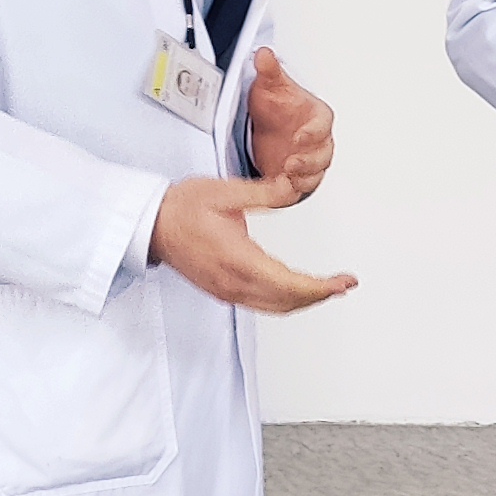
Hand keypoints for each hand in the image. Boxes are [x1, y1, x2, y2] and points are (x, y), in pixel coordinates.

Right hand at [149, 173, 354, 311]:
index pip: (290, 284)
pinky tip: (298, 292)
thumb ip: (265, 193)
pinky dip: (286, 301)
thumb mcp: (224, 192)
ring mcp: (227, 290)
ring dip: (305, 301)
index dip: (321, 287)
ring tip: (329, 289)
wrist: (151, 226)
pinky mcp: (224, 291)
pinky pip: (262, 305)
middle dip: (320, 295)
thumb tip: (295, 187)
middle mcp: (233, 282)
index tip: (343, 282)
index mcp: (238, 258)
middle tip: (345, 284)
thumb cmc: (181, 209)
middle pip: (288, 301)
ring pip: (276, 307)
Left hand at [243, 46, 332, 200]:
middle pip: (323, 155)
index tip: (300, 136)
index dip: (313, 133)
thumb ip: (269, 71)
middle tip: (292, 163)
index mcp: (317, 117)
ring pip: (315, 174)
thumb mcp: (269, 85)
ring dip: (303, 177)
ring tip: (287, 176)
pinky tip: (280, 188)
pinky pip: (300, 187)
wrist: (266, 125)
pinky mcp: (296, 177)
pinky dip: (292, 190)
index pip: (322, 126)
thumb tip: (264, 54)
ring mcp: (308, 161)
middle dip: (309, 161)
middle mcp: (317, 141)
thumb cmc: (275, 105)